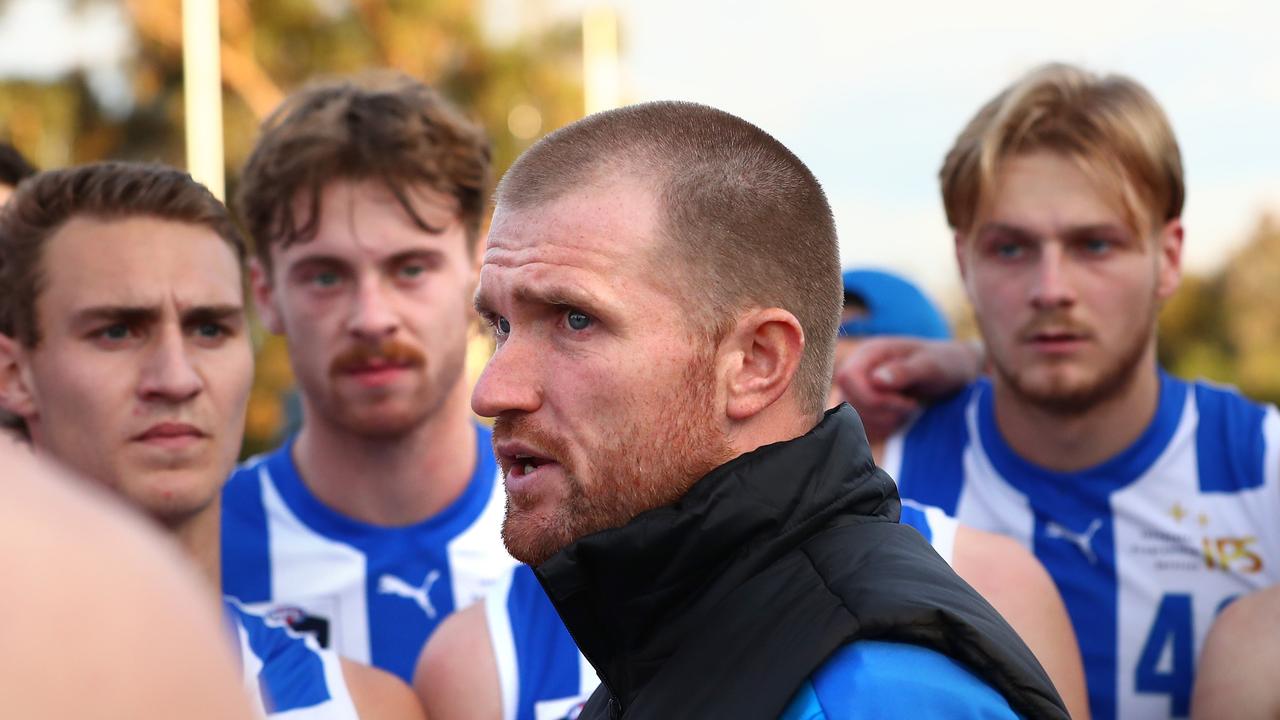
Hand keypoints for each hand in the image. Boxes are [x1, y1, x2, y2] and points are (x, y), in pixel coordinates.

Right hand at [833, 337, 982, 439]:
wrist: (953, 373)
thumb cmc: (944, 364)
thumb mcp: (931, 365)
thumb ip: (905, 371)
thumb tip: (877, 379)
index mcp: (870, 352)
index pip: (847, 377)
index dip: (872, 398)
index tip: (905, 402)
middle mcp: (858, 369)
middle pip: (848, 400)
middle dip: (882, 412)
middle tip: (911, 406)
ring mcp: (858, 389)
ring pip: (851, 418)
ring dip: (882, 422)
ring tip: (907, 410)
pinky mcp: (863, 408)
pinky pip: (860, 428)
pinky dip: (881, 430)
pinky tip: (899, 419)